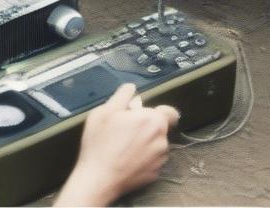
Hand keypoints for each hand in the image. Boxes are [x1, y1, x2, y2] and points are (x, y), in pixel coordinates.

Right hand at [55, 83, 178, 206]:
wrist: (98, 180)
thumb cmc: (100, 143)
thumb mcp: (105, 111)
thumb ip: (123, 95)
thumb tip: (132, 88)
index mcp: (153, 120)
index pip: (170, 112)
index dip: (157, 111)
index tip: (142, 115)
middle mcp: (161, 140)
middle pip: (161, 128)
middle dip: (148, 126)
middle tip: (127, 129)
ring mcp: (159, 160)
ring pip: (157, 144)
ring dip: (147, 142)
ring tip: (125, 146)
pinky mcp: (155, 174)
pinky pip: (153, 160)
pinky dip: (144, 158)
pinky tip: (128, 159)